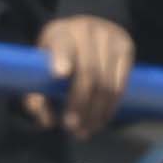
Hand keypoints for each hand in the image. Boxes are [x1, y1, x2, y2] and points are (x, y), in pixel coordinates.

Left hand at [32, 12, 134, 135]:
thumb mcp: (39, 71)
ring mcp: (110, 38)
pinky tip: (102, 120)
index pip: (62, 45)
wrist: (86, 31)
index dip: (62, 58)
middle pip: (87, 72)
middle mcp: (86, 31)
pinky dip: (111, 106)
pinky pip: (121, 83)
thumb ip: (36, 98)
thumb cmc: (55, 58)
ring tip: (85, 131)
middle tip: (71, 128)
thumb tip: (49, 122)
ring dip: (96, 112)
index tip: (59, 74)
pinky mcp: (126, 48)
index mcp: (60, 33)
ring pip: (107, 82)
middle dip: (80, 104)